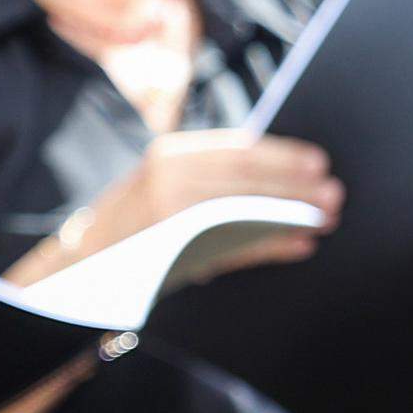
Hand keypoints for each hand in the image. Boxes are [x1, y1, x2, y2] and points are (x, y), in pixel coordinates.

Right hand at [53, 130, 342, 272]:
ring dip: (290, 214)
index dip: (282, 156)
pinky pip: (233, 244)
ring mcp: (168, 212)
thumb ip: (216, 180)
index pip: (238, 149)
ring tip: (324, 219)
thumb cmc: (134, 226)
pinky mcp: (171, 247)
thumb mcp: (169, 188)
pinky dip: (270, 244)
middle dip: (296, 186)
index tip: (318, 163)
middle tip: (334, 194)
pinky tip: (298, 245)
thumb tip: (282, 183)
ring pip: (246, 209)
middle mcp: (168, 175)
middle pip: (248, 177)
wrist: (79, 264)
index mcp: (172, 154)